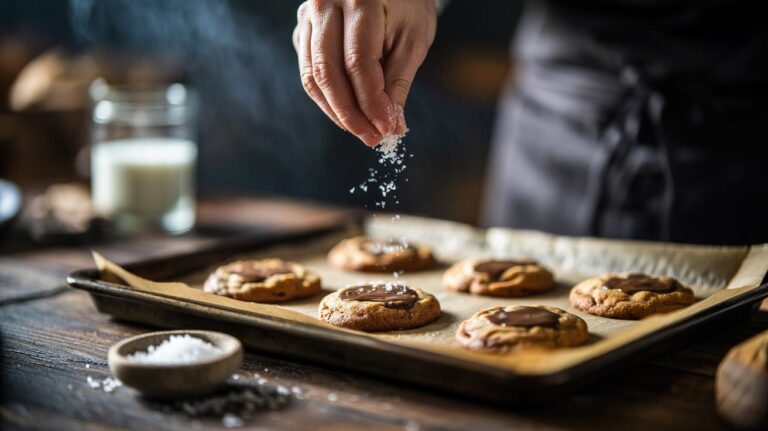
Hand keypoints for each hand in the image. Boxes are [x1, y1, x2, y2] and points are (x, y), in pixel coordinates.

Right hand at [293, 0, 436, 146]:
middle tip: (371, 138)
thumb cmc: (406, 6)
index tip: (385, 129)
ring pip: (312, 76)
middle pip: (328, 72)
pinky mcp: (303, 29)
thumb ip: (398, 82)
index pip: (358, 63)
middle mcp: (326, 4)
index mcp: (359, 0)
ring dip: (336, 111)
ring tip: (362, 130)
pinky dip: (328, 98)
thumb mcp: (413, 39)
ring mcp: (308, 16)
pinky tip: (349, 112)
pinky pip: (309, 72)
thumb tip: (391, 126)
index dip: (371, 102)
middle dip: (349, 114)